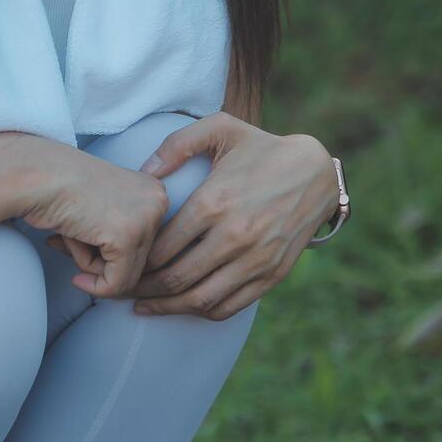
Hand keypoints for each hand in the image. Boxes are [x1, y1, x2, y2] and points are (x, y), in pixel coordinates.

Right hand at [16, 138, 168, 298]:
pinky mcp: (128, 237)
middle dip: (100, 260)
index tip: (80, 236)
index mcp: (154, 192)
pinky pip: (115, 283)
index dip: (107, 251)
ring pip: (126, 275)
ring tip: (70, 235)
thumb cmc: (58, 186)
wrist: (35, 174)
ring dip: (91, 265)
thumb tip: (117, 278)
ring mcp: (146, 219)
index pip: (143, 246)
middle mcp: (159, 202)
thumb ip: (117, 235)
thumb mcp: (101, 208)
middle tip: (68, 239)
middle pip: (137, 262)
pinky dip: (92, 281)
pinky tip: (70, 249)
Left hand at [130, 112, 339, 319]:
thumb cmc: (262, 149)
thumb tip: (145, 172)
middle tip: (124, 290)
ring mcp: (255, 259)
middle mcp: (234, 236)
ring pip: (200, 300)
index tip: (123, 264)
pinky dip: (202, 311)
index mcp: (214, 202)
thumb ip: (177, 144)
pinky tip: (184, 305)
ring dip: (168, 307)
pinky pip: (229, 307)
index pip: (161, 248)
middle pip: (175, 279)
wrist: (317, 172)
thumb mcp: (221, 129)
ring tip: (146, 305)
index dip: (135, 262)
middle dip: (143, 290)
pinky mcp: (271, 275)